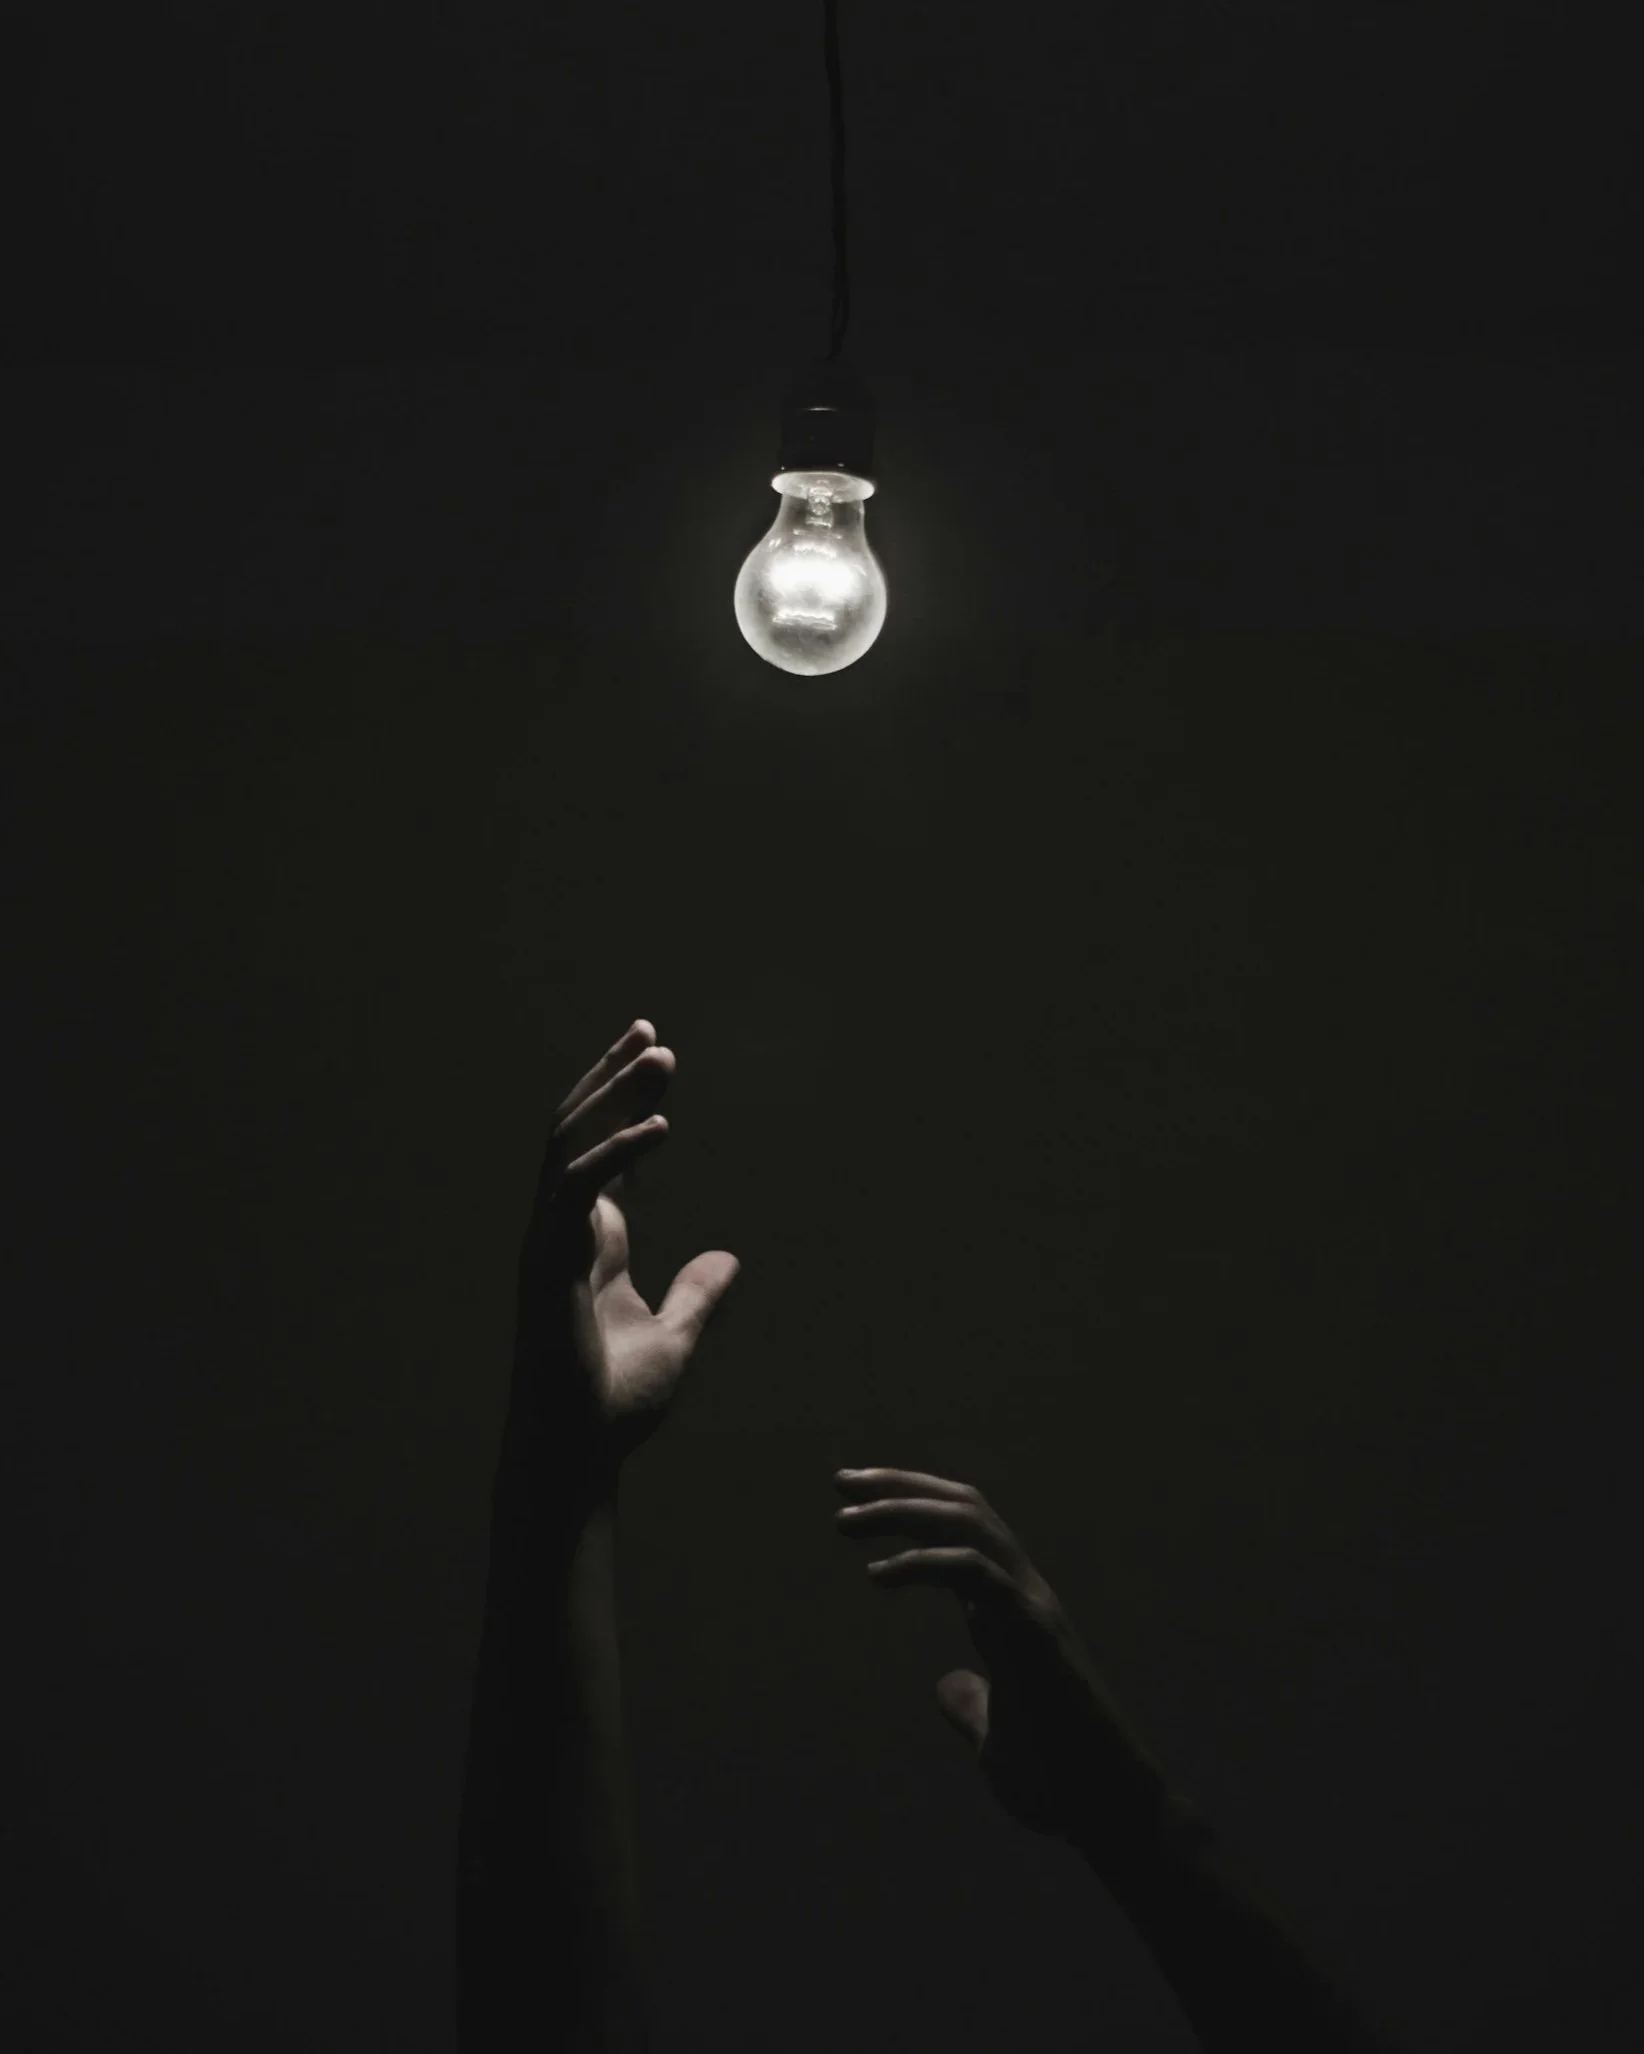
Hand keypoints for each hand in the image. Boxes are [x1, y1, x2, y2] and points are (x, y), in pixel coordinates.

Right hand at [512, 1019, 739, 1477]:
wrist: (577, 1457)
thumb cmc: (613, 1406)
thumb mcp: (676, 1338)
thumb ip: (699, 1296)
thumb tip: (730, 1260)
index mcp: (587, 1243)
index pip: (601, 1153)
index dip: (626, 1105)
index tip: (659, 1063)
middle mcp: (560, 1233)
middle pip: (577, 1133)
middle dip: (612, 1079)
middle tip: (651, 1032)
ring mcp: (548, 1245)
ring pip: (567, 1146)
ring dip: (611, 1096)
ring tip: (657, 1055)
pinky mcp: (547, 1265)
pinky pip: (574, 1192)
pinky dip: (614, 1155)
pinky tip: (658, 1127)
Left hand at [834, 1467, 1171, 1850]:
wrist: (1109, 1812)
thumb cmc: (1059, 1779)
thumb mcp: (995, 1739)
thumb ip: (972, 1707)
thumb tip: (947, 1688)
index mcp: (1010, 1610)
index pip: (963, 1530)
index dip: (912, 1504)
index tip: (855, 1498)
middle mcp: (1023, 1594)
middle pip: (964, 1508)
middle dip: (900, 1487)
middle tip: (840, 1483)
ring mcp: (1031, 1609)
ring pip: (970, 1525)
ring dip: (904, 1510)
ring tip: (847, 1518)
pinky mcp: (1033, 1634)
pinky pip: (976, 1574)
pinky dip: (924, 1562)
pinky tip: (878, 1575)